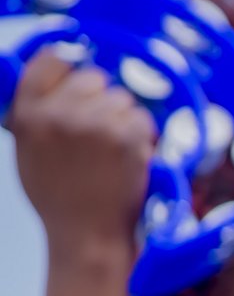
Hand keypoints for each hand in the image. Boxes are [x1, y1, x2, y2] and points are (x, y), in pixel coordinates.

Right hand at [5, 49, 156, 259]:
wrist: (87, 235)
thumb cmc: (59, 198)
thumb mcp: (28, 151)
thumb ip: (35, 115)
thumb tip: (51, 81)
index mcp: (29, 114)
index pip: (50, 61)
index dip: (68, 68)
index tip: (78, 82)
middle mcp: (59, 114)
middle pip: (93, 77)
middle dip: (101, 100)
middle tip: (101, 132)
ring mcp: (95, 123)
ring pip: (122, 99)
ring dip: (124, 120)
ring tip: (115, 152)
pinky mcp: (127, 136)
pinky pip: (142, 119)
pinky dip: (143, 136)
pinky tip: (132, 158)